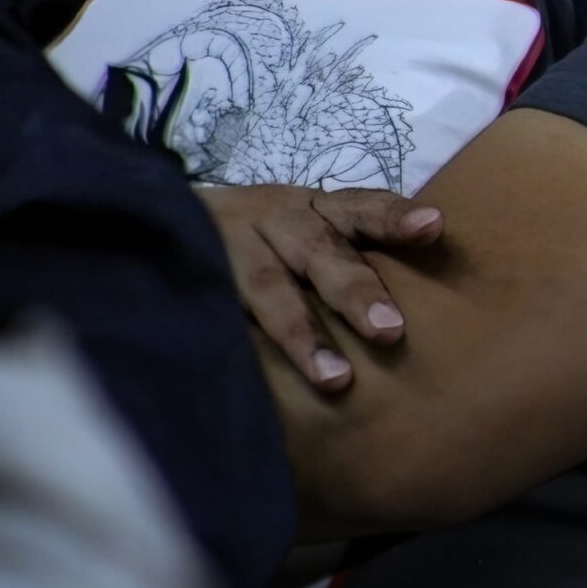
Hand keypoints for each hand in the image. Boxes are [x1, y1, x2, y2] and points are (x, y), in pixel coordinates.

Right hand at [196, 184, 442, 391]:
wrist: (155, 221)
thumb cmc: (263, 242)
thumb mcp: (307, 231)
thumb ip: (351, 254)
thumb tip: (427, 272)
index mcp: (311, 208)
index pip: (359, 207)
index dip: (392, 217)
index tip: (431, 226)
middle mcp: (272, 218)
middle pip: (319, 251)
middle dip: (354, 290)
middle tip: (391, 331)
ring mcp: (226, 245)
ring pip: (267, 290)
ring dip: (302, 335)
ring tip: (337, 380)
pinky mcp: (191, 277)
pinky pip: (211, 308)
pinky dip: (230, 339)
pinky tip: (249, 373)